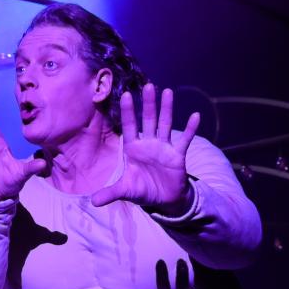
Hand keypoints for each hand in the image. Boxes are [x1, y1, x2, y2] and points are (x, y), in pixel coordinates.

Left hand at [92, 83, 200, 211]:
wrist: (163, 200)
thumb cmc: (143, 190)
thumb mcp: (125, 191)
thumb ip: (110, 193)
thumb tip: (93, 202)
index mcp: (133, 149)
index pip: (129, 126)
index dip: (128, 112)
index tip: (125, 95)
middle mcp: (148, 144)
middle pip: (148, 120)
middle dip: (148, 104)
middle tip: (148, 86)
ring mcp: (164, 147)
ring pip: (165, 124)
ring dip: (167, 109)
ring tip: (168, 91)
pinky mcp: (178, 155)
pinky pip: (184, 140)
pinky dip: (190, 129)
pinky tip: (195, 116)